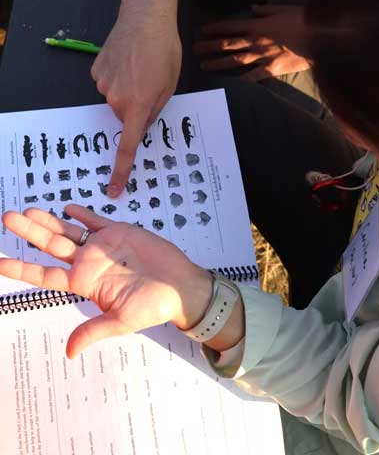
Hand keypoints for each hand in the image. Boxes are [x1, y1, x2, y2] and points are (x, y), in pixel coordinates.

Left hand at [0, 205, 212, 357]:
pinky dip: (81, 213)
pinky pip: (95, 220)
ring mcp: (102, 245)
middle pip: (50, 245)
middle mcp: (88, 262)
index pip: (44, 274)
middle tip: (7, 218)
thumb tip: (69, 352)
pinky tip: (67, 207)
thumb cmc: (153, 306)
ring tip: (27, 210)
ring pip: (68, 230)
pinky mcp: (119, 231)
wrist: (180, 285)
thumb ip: (93, 330)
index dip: (21, 268)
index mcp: (84, 283)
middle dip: (28, 232)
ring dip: (48, 220)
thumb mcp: (121, 322)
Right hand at [92, 0, 180, 195]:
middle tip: (152, 82)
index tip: (114, 189)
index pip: (127, 145)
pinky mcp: (95, 70)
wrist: (145, 15)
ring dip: (129, 89)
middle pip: (126, 116)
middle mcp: (116, 98)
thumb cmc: (164, 49)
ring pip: (117, 99)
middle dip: (138, 107)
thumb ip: (155, 109)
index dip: (121, 170)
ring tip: (141, 64)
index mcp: (138, 104)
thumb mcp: (170, 83)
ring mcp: (102, 84)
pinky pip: (108, 83)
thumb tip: (142, 125)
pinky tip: (128, 58)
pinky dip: (118, 76)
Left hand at [195, 4, 310, 81]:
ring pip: (234, 61)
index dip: (214, 28)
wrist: (318, 37)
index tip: (201, 30)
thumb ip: (265, 10)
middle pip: (227, 44)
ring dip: (217, 63)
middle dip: (209, 46)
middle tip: (194, 49)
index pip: (230, 26)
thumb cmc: (302, 20)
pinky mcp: (271, 70)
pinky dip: (241, 82)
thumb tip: (251, 9)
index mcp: (257, 25)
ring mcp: (262, 57)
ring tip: (204, 65)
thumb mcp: (282, 9)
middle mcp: (255, 41)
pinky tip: (230, 86)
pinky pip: (253, 77)